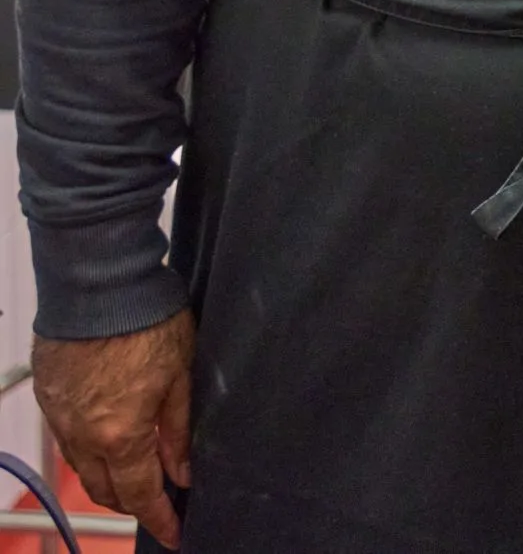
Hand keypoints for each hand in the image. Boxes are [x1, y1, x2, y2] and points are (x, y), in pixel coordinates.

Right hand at [33, 310, 195, 546]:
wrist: (98, 283)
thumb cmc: (146, 319)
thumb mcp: (181, 375)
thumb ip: (178, 429)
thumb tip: (182, 471)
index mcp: (119, 435)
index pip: (139, 494)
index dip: (159, 518)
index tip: (174, 533)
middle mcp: (82, 435)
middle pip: (105, 488)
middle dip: (132, 503)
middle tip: (159, 503)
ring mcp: (59, 417)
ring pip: (83, 467)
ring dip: (109, 478)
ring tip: (137, 474)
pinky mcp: (49, 397)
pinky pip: (68, 438)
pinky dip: (90, 449)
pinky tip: (109, 437)